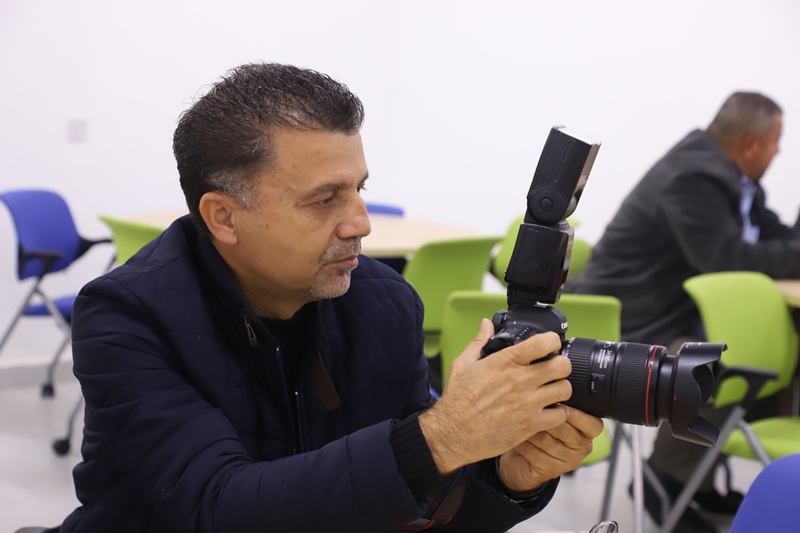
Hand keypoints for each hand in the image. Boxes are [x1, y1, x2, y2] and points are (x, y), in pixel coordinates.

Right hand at [419, 319, 572, 473]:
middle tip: (555, 370)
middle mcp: (520, 380)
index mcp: (506, 362)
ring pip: (565, 390)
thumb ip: (479, 341)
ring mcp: (527, 403)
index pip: (545, 342)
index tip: (550, 345)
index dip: (553, 341)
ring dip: (561, 389)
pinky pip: (560, 416)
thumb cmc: (457, 400)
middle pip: (563, 365)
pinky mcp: (530, 424)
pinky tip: (547, 412)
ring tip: (552, 392)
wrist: (452, 432)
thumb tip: (486, 324)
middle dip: (562, 366)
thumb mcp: (463, 363)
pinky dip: (557, 414)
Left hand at [498, 407, 603, 491]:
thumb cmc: (540, 431)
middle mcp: (582, 448)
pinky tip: (517, 436)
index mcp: (587, 432)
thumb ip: (559, 404)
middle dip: (545, 417)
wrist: (524, 460)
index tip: (561, 407)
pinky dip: (522, 442)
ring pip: (547, 440)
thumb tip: (553, 387)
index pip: (594, 425)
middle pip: (566, 430)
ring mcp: (568, 462)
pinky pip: (534, 452)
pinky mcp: (551, 471)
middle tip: (529, 408)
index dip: (577, 415)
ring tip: (519, 420)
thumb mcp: (552, 414)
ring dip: (529, 428)